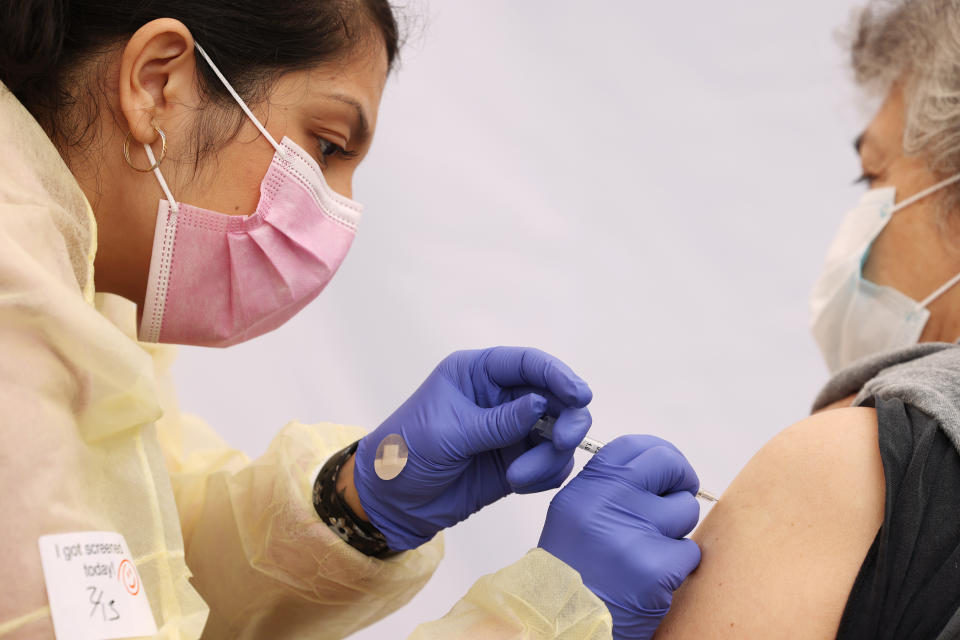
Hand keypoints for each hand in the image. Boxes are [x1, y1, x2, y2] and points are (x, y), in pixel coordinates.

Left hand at [353, 347, 592, 549]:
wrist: (390, 503)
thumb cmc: (405, 453)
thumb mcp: (448, 433)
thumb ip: (497, 421)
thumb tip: (542, 404)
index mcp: (476, 373)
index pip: (527, 363)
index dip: (558, 375)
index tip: (580, 395)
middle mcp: (500, 396)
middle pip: (555, 396)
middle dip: (566, 419)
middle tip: (563, 443)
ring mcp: (512, 430)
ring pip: (558, 433)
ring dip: (550, 456)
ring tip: (518, 478)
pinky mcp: (517, 461)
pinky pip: (551, 463)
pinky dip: (546, 474)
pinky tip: (519, 484)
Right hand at [539, 435, 700, 639]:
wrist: (564, 621)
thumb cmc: (573, 570)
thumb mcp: (575, 514)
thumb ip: (609, 486)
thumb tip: (656, 468)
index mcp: (587, 488)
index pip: (635, 446)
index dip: (660, 454)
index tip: (668, 469)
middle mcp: (608, 503)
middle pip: (669, 466)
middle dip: (681, 481)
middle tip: (677, 497)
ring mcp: (635, 534)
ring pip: (686, 510)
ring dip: (676, 530)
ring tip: (650, 549)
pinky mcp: (658, 568)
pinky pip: (690, 552)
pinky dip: (678, 565)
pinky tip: (653, 577)